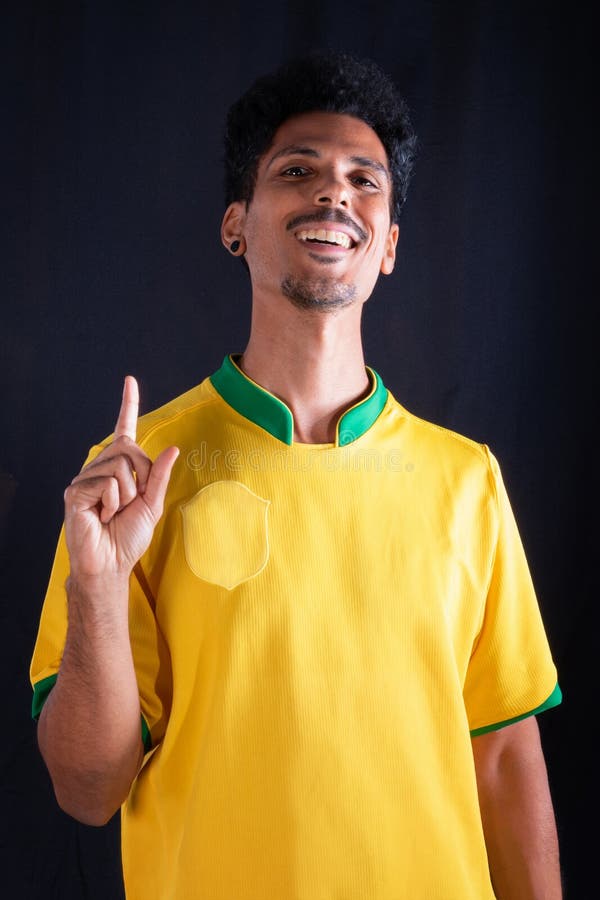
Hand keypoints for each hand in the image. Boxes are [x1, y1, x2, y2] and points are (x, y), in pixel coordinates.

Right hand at [64, 376, 178, 580]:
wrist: (110, 563)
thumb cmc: (128, 537)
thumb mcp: (153, 505)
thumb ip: (161, 477)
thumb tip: (173, 449)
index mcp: (120, 468)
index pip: (124, 431)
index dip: (128, 405)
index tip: (129, 381)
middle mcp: (100, 467)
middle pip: (130, 449)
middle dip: (141, 478)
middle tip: (129, 504)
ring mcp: (86, 478)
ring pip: (120, 466)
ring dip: (127, 495)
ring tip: (113, 513)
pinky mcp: (75, 491)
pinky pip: (107, 483)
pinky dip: (112, 502)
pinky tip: (101, 516)